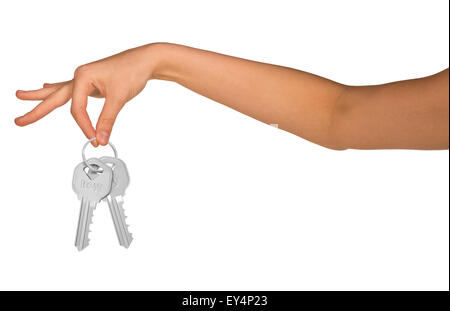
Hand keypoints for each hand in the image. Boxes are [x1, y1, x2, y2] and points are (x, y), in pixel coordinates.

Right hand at [15, 44, 157, 145]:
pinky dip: (58, 90)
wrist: (145, 60)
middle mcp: (80, 76)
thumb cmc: (132, 71)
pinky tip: (47, 85)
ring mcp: (85, 79)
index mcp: (83, 77)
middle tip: (19, 121)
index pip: (76, 109)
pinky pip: (71, 89)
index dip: (85, 126)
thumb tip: (100, 138)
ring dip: (41, 95)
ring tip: (21, 96)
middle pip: (55, 96)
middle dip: (37, 108)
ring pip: (59, 91)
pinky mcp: (92, 82)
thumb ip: (108, 119)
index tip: (94, 138)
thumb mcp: (119, 97)